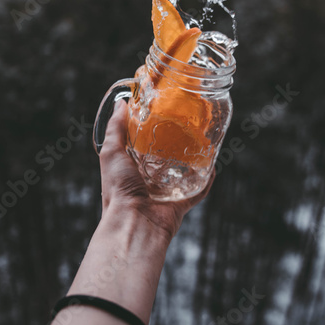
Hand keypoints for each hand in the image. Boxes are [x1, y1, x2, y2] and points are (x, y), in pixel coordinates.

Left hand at [99, 99, 214, 242]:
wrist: (133, 221)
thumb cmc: (118, 188)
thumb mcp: (112, 152)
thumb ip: (115, 128)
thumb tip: (120, 103)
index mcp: (133, 167)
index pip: (145, 145)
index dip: (154, 130)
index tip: (164, 113)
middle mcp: (150, 179)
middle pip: (167, 157)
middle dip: (176, 143)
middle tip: (187, 125)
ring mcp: (166, 191)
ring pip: (184, 171)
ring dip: (193, 159)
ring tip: (202, 140)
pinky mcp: (181, 202)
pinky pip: (199, 189)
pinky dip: (207, 179)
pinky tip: (212, 164)